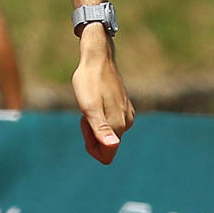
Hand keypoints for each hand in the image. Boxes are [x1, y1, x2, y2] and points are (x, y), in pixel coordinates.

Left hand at [72, 30, 132, 164]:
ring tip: (91, 104)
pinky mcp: (125, 108)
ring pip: (108, 134)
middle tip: (86, 111)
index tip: (86, 123)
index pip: (107, 155)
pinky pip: (111, 123)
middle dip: (92, 134)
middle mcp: (127, 123)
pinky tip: (96, 100)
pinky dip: (100, 116)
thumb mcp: (89, 107)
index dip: (91, 145)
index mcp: (119, 125)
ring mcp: (127, 115)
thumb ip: (101, 129)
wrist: (97, 58)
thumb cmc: (89, 81)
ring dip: (95, 124)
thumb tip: (112, 146)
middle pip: (107, 145)